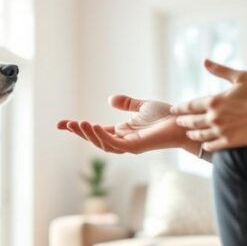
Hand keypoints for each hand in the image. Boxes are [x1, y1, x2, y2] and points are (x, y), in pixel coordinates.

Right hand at [57, 95, 199, 154]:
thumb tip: (110, 99)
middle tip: (63, 125)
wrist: (185, 122)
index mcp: (123, 133)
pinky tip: (92, 125)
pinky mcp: (136, 146)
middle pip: (95, 140)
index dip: (79, 129)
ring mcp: (129, 146)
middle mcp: (124, 141)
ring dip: (88, 135)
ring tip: (76, 124)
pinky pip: (114, 144)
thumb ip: (127, 104)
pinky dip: (101, 136)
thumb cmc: (168, 116)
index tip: (61, 124)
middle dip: (79, 133)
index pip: (96, 132)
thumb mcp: (143, 107)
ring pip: (102, 144)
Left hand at [172, 59, 246, 151]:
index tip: (174, 109)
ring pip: (199, 134)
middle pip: (192, 121)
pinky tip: (204, 144)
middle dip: (183, 120)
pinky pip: (211, 145)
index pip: (190, 105)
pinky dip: (205, 144)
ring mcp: (220, 131)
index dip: (180, 108)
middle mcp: (213, 117)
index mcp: (214, 101)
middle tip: (178, 121)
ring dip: (192, 133)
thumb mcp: (241, 77)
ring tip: (189, 132)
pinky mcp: (229, 142)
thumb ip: (221, 70)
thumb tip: (205, 61)